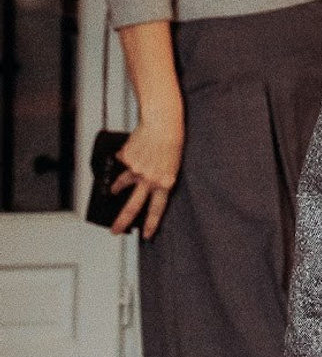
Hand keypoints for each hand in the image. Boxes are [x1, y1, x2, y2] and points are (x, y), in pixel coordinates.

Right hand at [111, 108, 184, 237]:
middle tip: (114, 231)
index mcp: (165, 182)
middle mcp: (149, 179)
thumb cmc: (173, 140)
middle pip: (132, 207)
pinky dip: (124, 159)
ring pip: (120, 185)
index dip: (151, 224)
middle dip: (122, 221)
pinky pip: (121, 163)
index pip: (157, 209)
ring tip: (113, 191)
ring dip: (116, 189)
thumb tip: (144, 185)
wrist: (163, 121)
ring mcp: (135, 170)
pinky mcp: (125, 159)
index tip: (146, 236)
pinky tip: (132, 150)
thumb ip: (159, 177)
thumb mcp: (172, 163)